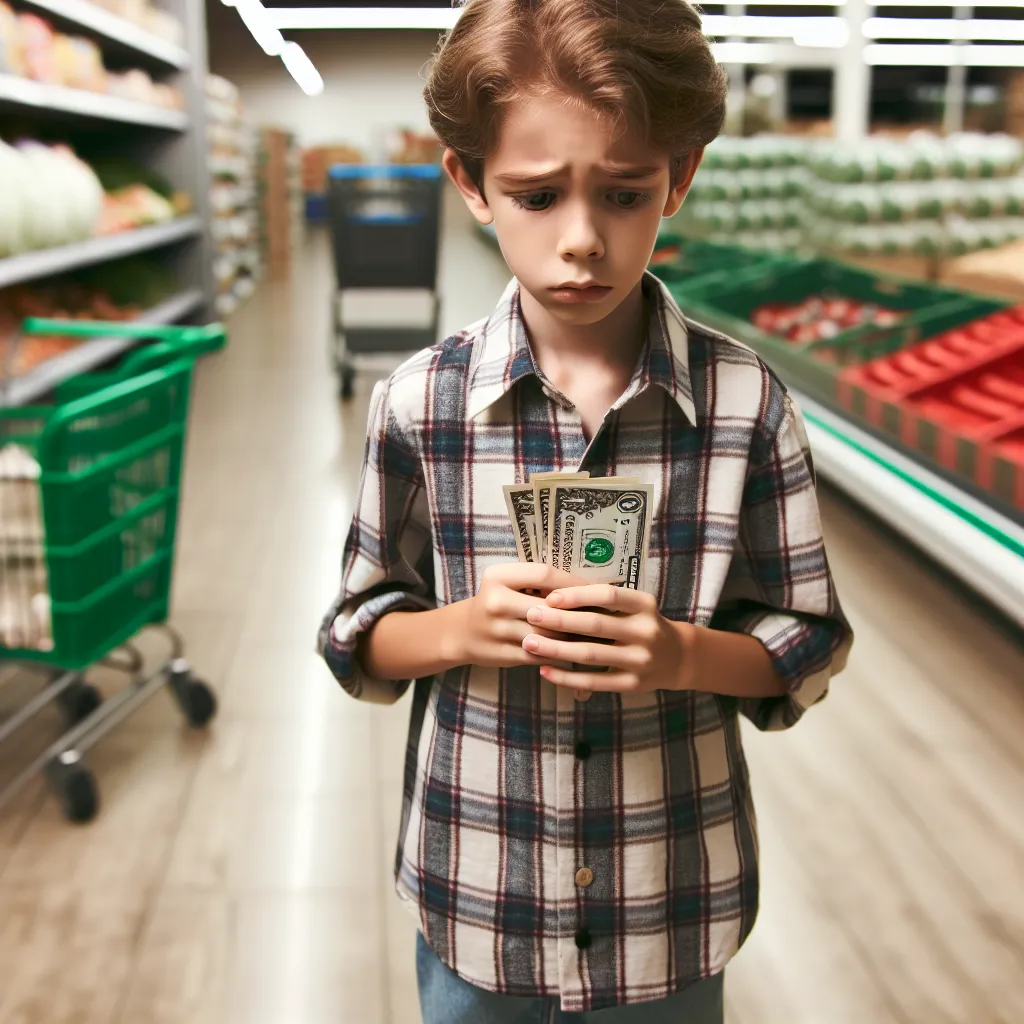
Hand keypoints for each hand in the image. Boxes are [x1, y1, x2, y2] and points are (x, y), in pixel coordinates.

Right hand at [449, 563, 588, 669]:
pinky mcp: (503, 655)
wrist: (462, 632)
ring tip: (594, 633)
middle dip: (578, 612)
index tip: (594, 589)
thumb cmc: (496, 601)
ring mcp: (498, 630)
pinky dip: (561, 652)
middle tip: (602, 613)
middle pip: (549, 607)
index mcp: (498, 576)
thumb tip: (586, 588)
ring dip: (573, 635)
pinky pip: (542, 654)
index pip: (544, 574)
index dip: (573, 582)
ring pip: (549, 634)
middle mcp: (495, 601)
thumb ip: (538, 582)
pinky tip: (575, 649)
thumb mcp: (507, 582)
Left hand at [521, 584, 693, 693]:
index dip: (577, 595)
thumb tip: (553, 593)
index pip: (608, 595)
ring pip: (591, 654)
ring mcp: (641, 659)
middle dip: (559, 620)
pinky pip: (595, 681)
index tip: (549, 596)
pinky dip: (567, 677)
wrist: (678, 658)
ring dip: (556, 649)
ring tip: (529, 643)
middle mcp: (646, 631)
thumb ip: (604, 601)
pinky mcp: (633, 684)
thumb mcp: (634, 606)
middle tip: (530, 615)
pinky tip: (544, 670)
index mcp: (644, 605)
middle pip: (596, 624)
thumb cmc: (642, 625)